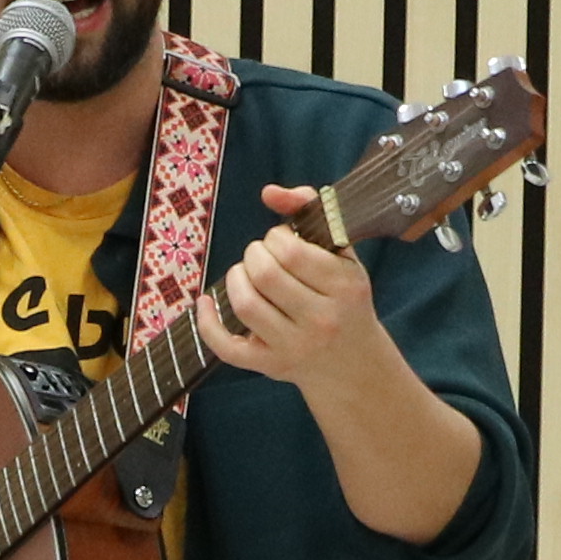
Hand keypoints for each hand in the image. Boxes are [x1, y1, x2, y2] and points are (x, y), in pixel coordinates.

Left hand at [206, 188, 401, 390]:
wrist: (355, 365)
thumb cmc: (344, 299)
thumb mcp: (342, 255)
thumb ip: (311, 210)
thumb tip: (269, 193)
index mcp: (344, 287)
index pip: (291, 251)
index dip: (275, 238)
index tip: (280, 242)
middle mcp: (322, 320)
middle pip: (265, 274)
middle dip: (253, 254)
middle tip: (260, 256)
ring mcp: (295, 347)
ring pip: (246, 305)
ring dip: (235, 279)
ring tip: (244, 274)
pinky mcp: (271, 366)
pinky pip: (227, 348)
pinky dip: (207, 323)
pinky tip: (205, 303)